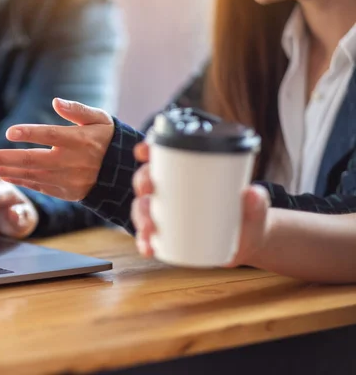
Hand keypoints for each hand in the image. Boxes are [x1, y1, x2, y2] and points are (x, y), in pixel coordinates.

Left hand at [0, 98, 114, 200]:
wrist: (121, 174)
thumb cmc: (107, 139)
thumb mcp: (100, 120)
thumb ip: (78, 110)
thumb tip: (55, 102)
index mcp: (79, 141)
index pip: (51, 136)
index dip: (31, 133)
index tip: (9, 132)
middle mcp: (70, 162)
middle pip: (31, 160)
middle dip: (1, 159)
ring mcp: (66, 180)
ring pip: (29, 175)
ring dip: (2, 171)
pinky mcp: (64, 192)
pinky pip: (36, 186)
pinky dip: (17, 181)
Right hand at [131, 142, 270, 265]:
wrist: (248, 241)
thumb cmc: (248, 214)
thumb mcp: (255, 206)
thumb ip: (257, 200)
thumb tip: (251, 193)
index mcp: (188, 172)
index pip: (163, 154)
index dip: (149, 148)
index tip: (144, 151)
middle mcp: (171, 190)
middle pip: (146, 179)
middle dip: (141, 182)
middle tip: (149, 191)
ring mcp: (166, 213)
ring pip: (142, 208)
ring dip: (140, 216)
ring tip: (149, 229)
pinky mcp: (166, 235)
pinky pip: (148, 236)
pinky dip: (145, 242)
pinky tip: (148, 248)